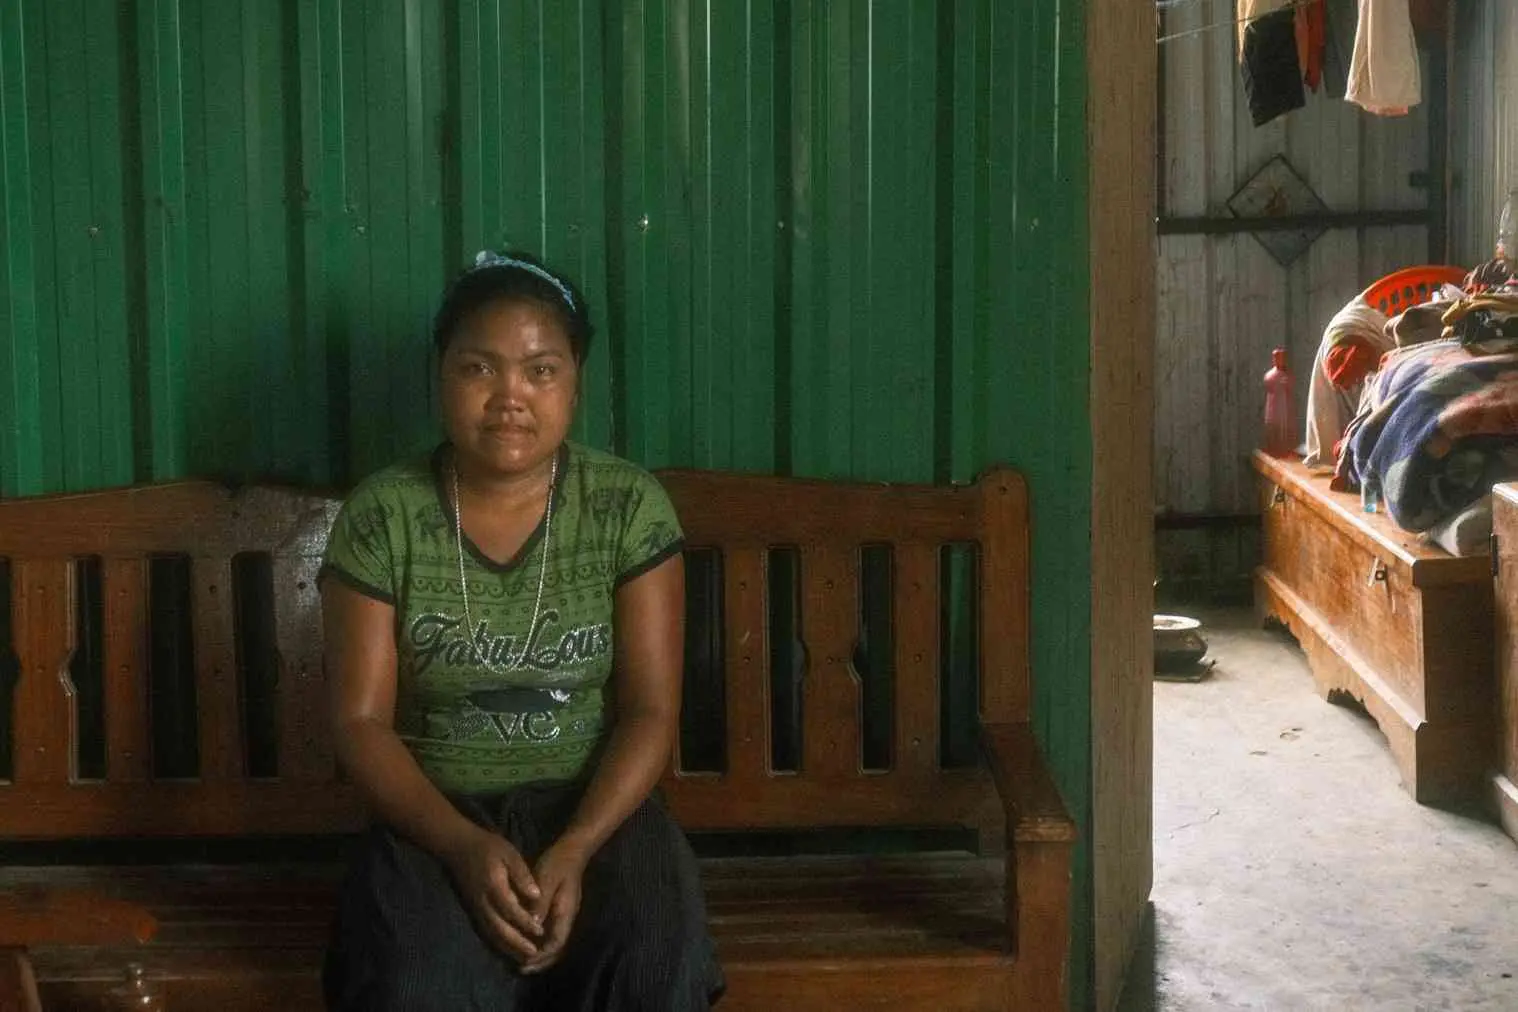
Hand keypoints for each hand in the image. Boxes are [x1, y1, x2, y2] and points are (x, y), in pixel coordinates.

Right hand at [441, 824, 544, 962]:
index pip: (510, 909)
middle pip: (499, 927)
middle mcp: (482, 901)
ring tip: (524, 958)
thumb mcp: (509, 853)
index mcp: (493, 886)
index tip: (541, 931)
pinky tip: (508, 950)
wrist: (458, 847)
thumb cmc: (487, 847)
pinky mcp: (473, 911)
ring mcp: (476, 908)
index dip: (525, 922)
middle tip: (533, 954)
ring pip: (491, 933)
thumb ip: (522, 874)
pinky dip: (497, 943)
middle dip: (516, 942)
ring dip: (507, 947)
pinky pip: (485, 931)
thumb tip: (536, 895)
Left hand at [520, 839, 589, 973]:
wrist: (571, 851)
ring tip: (524, 961)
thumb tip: (532, 926)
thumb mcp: (546, 880)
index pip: (555, 943)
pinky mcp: (561, 911)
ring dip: (541, 954)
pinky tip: (529, 943)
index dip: (540, 956)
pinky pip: (552, 934)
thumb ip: (539, 903)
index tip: (524, 963)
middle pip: (558, 948)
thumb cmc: (557, 864)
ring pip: (556, 943)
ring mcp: (565, 915)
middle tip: (522, 968)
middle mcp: (567, 918)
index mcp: (565, 913)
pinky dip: (542, 944)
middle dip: (541, 961)